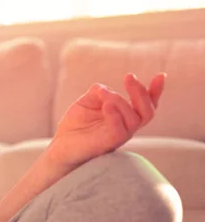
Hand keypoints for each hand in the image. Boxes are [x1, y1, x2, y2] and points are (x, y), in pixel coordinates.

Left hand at [48, 73, 165, 168]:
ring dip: (120, 101)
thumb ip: (100, 92)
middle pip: (147, 112)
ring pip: (134, 119)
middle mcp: (126, 127)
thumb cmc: (76, 125)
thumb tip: (105, 89)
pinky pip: (120, 131)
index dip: (155, 91)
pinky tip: (106, 105)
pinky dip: (115, 115)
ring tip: (103, 94)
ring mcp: (119, 136)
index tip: (161, 76)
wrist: (60, 146)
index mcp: (124, 116)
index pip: (146, 105)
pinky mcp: (108, 144)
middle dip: (141, 92)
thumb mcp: (87, 101)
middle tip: (129, 77)